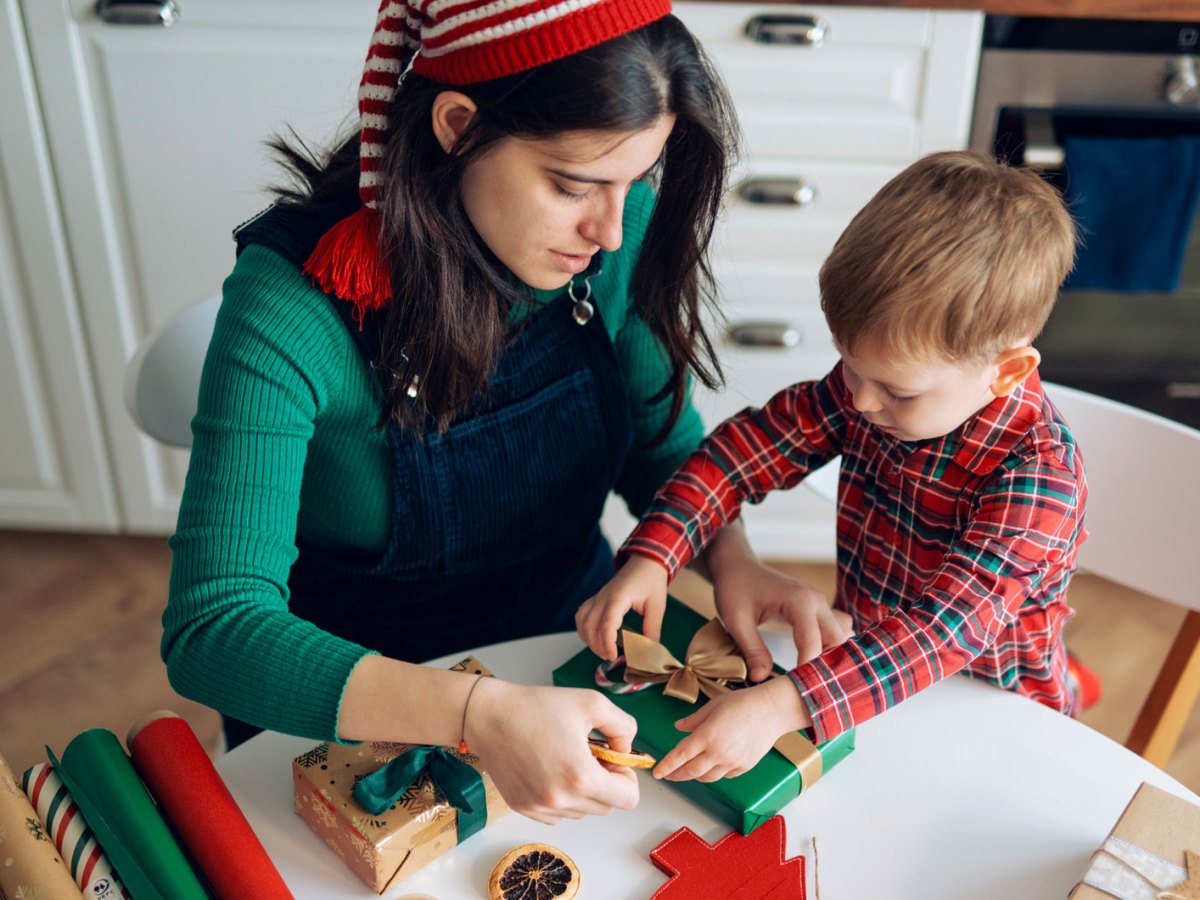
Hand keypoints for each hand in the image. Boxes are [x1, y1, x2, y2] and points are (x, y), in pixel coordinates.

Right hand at [465, 679, 639, 824]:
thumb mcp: (591, 703)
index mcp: (581, 777)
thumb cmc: (536, 706)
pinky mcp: (524, 809)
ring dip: (584, 791)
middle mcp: (561, 800)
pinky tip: (550, 770)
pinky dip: (562, 797)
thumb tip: (626, 751)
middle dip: (606, 782)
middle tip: (590, 755)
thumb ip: (623, 727)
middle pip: (607, 807)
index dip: (627, 777)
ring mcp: (540, 808)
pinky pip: (558, 814)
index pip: (628, 799)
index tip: (612, 758)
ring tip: (567, 759)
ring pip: (583, 812)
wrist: (488, 715)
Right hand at [575, 554, 669, 660]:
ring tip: (601, 649)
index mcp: (618, 598)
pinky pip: (582, 613)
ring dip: (587, 638)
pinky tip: (593, 635)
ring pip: (582, 620)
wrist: (645, 561)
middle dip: (596, 645)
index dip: (607, 643)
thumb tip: (649, 649)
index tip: (613, 656)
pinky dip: (583, 627)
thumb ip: (652, 629)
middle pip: (589, 625)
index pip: (606, 624)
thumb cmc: (651, 580)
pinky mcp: (597, 597)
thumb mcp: (657, 606)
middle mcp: (603, 597)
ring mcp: (598, 596)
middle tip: (610, 656)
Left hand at [653, 677, 810, 781]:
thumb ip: (693, 720)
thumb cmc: (743, 703)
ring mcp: (732, 762)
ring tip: (689, 770)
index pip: (680, 756)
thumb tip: (679, 727)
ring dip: (695, 775)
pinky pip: (724, 775)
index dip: (666, 766)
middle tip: (669, 775)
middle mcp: (718, 752)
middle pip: (690, 771)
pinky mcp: (744, 767)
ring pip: (707, 777)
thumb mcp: (713, 706)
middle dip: (676, 775)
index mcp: (707, 735)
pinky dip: (714, 773)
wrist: (772, 710)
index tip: (657, 773)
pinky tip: (712, 765)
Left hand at [713, 558, 851, 680]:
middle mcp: (817, 602)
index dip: (807, 670)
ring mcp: (821, 605)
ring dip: (831, 659)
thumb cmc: (735, 588)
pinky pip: (835, 632)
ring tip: (813, 682)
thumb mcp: (736, 619)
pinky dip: (831, 650)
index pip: (813, 644)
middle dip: (826, 667)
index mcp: (800, 601)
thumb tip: (760, 679)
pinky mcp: (818, 611)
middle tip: (808, 692)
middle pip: (837, 642)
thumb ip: (751, 649)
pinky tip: (817, 668)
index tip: (797, 692)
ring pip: (841, 638)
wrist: (737, 566)